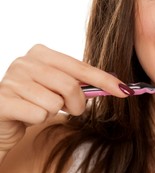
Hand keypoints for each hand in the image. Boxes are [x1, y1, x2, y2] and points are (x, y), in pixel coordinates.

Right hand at [0, 44, 128, 161]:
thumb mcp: (59, 86)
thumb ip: (81, 82)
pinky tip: (26, 115)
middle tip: (69, 108)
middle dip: (77, 104)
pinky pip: (38, 114)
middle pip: (70, 86)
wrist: (2, 117)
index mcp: (42, 53)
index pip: (81, 67)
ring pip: (54, 102)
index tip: (125, 91)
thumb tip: (117, 86)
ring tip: (41, 108)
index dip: (105, 80)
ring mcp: (11, 79)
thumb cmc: (35, 100)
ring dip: (53, 112)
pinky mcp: (2, 99)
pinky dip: (37, 119)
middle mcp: (25, 61)